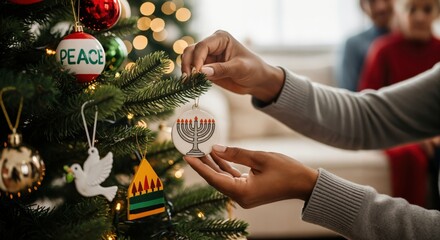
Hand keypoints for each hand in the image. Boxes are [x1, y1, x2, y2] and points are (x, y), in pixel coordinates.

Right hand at [181, 30, 284, 102]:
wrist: (257, 81)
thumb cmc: (253, 70)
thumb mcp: (239, 69)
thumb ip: (221, 69)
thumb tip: (201, 72)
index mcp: (220, 39)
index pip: (202, 46)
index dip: (197, 59)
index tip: (198, 73)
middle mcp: (211, 45)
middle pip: (191, 50)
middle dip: (187, 63)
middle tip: (188, 79)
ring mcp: (207, 57)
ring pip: (188, 59)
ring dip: (186, 70)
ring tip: (189, 82)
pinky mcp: (206, 68)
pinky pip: (193, 71)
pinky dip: (190, 77)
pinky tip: (191, 85)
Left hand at [184, 144, 318, 207]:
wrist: (304, 183)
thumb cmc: (286, 170)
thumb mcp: (260, 158)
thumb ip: (236, 153)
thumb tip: (216, 149)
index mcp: (243, 192)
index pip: (215, 178)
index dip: (200, 167)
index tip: (187, 156)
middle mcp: (241, 197)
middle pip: (216, 179)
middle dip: (204, 164)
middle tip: (191, 149)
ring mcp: (245, 195)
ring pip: (223, 178)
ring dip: (213, 165)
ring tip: (201, 149)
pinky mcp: (249, 190)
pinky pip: (232, 179)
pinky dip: (225, 167)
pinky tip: (217, 155)